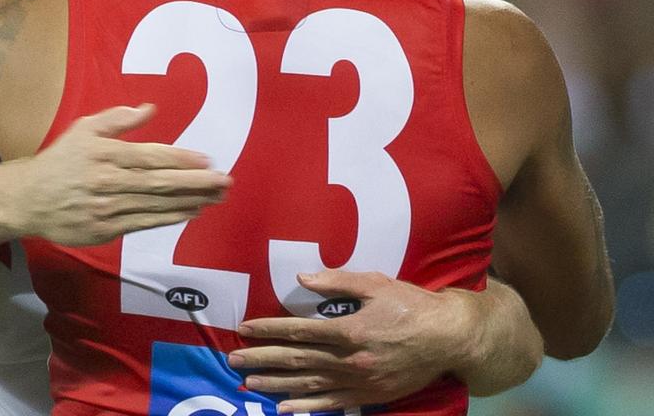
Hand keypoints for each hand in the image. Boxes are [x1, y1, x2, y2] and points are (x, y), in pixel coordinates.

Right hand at [14, 104, 230, 244]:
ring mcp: (107, 209)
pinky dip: (169, 218)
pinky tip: (190, 213)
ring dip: (189, 201)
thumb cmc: (62, 160)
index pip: (150, 157)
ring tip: (215, 197)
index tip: (208, 160)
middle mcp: (108, 182)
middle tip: (225, 181)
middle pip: (159, 183)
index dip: (181, 159)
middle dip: (196, 182)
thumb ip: (117, 119)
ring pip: (155, 205)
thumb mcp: (84, 129)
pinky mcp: (105, 230)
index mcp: (104, 154)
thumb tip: (149, 109)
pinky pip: (143, 223)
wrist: (29, 199)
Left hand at [228, 270, 475, 413]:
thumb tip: (301, 279)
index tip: (245, 329)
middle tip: (233, 360)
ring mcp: (359, 381)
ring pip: (308, 384)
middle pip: (297, 360)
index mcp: (350, 329)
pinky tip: (282, 408)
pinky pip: (331, 404)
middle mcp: (350, 359)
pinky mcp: (369, 395)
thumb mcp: (376, 284)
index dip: (269, 329)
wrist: (449, 338)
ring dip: (275, 384)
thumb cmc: (411, 305)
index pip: (299, 330)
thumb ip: (337, 282)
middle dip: (262, 359)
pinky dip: (305, 407)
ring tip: (249, 382)